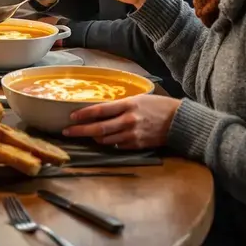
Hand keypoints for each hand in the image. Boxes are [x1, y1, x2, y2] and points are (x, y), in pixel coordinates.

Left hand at [62, 94, 180, 149]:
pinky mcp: (137, 145)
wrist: (178, 121)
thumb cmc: (157, 106)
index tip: (71, 117)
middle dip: (80, 130)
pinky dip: (109, 143)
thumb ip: (120, 105)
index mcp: (128, 105)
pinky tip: (104, 139)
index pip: (100, 110)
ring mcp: (133, 135)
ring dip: (93, 138)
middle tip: (67, 132)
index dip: (84, 114)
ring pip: (106, 140)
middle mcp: (128, 120)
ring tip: (85, 135)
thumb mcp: (138, 99)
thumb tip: (100, 109)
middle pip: (99, 128)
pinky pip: (117, 146)